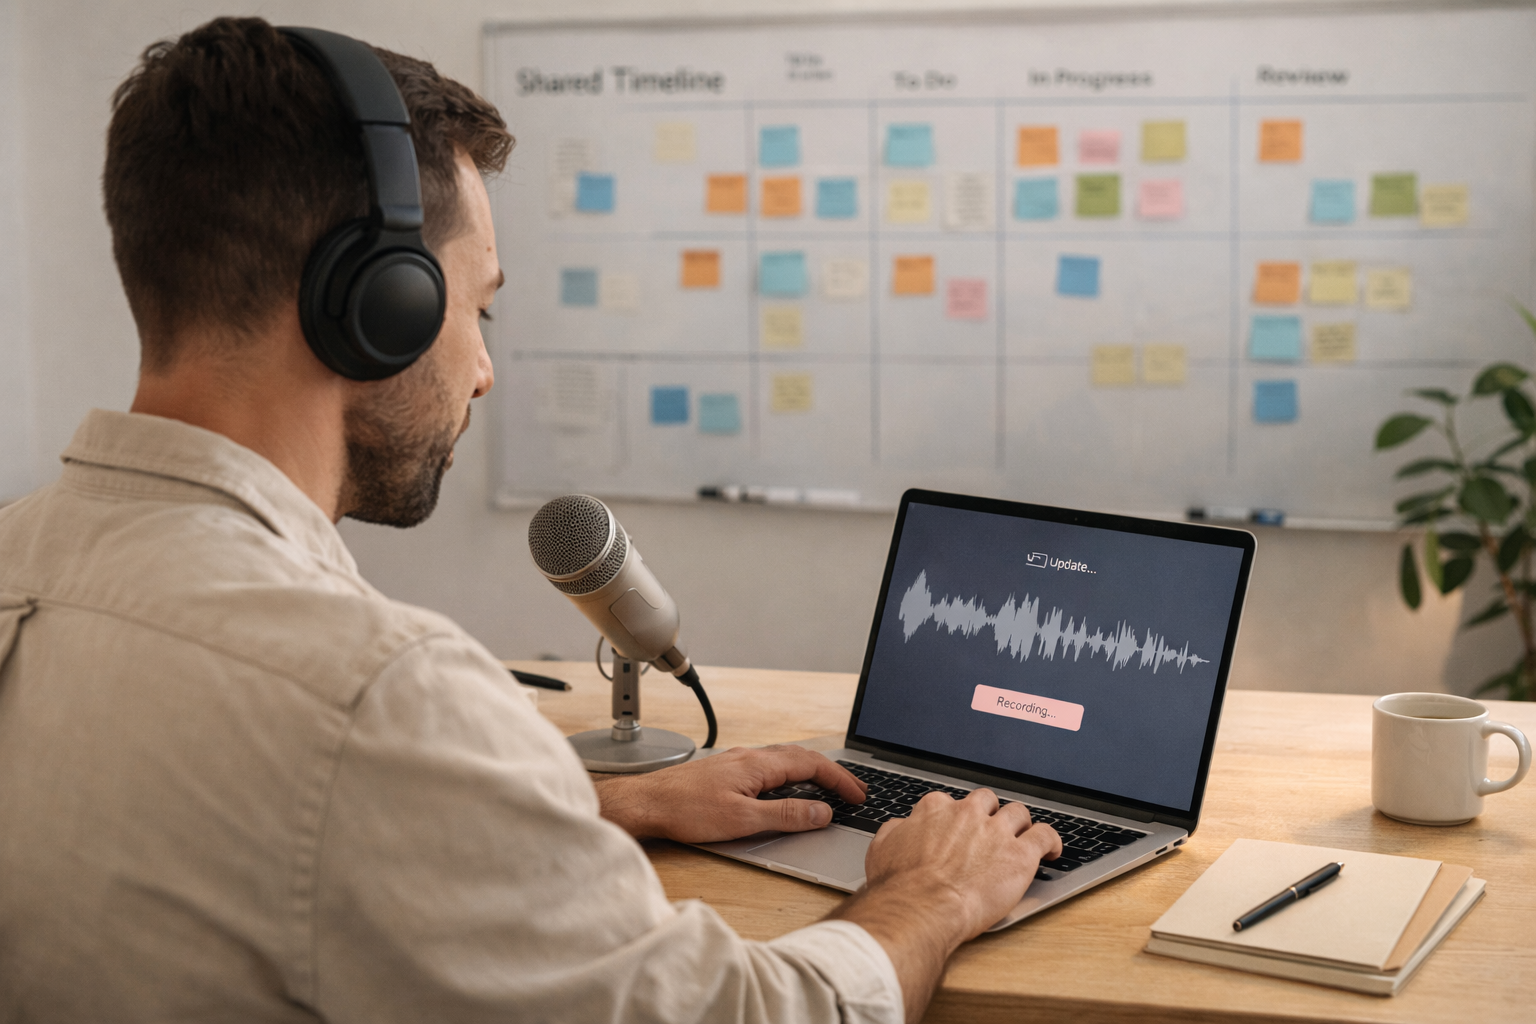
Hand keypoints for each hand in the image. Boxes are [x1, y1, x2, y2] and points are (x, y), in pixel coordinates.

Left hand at [595, 745, 866, 842]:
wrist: (645, 803)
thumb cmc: (685, 810)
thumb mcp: (742, 820)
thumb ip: (785, 815)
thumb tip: (822, 812)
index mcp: (759, 764)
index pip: (812, 765)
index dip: (840, 780)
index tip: (858, 795)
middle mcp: (750, 757)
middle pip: (802, 757)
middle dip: (832, 773)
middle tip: (854, 791)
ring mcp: (737, 762)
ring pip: (786, 760)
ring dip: (812, 772)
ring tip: (830, 789)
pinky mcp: (727, 771)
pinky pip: (770, 766)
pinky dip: (792, 775)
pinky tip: (788, 788)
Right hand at [829, 790, 1059, 1023]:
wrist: (922, 908)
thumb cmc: (900, 887)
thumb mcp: (882, 850)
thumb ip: (896, 832)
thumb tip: (902, 828)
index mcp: (935, 809)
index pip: (949, 803)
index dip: (953, 819)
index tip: (954, 832)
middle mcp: (967, 813)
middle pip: (986, 801)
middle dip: (988, 814)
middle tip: (988, 833)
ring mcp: (996, 831)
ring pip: (1018, 813)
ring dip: (1019, 825)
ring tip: (1021, 838)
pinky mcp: (1020, 854)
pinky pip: (1045, 836)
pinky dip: (1050, 841)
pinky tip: (1051, 850)